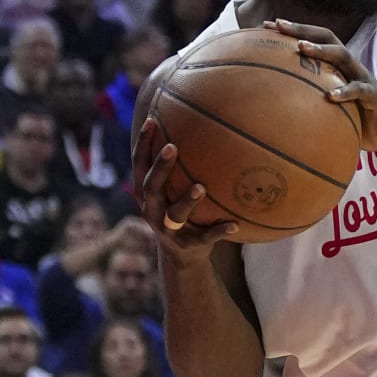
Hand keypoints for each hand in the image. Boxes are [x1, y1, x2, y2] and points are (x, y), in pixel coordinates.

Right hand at [133, 118, 237, 259]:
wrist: (181, 255)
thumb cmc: (180, 209)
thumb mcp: (174, 189)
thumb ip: (182, 165)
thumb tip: (203, 123)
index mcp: (148, 193)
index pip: (140, 165)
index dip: (143, 144)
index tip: (151, 120)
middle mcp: (152, 210)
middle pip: (152, 186)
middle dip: (160, 167)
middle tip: (172, 147)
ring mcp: (167, 230)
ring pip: (174, 214)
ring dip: (186, 200)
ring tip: (201, 188)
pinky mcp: (187, 245)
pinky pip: (204, 238)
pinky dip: (219, 232)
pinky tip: (235, 225)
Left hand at [268, 19, 376, 156]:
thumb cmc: (361, 121)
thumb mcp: (334, 108)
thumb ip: (313, 102)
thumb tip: (276, 109)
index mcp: (340, 68)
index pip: (317, 41)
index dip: (295, 31)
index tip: (268, 26)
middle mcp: (351, 67)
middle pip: (328, 38)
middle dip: (303, 30)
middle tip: (278, 25)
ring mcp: (364, 79)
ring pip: (343, 56)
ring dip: (321, 50)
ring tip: (301, 48)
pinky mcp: (375, 97)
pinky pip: (360, 90)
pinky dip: (345, 91)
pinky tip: (330, 96)